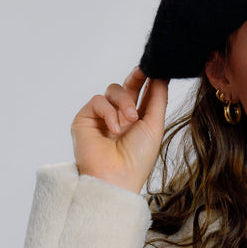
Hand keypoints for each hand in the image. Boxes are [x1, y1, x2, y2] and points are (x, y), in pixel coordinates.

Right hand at [71, 67, 167, 192]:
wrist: (116, 178)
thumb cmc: (138, 159)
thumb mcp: (154, 125)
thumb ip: (158, 99)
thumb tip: (162, 75)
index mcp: (136, 121)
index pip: (141, 94)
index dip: (148, 80)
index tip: (156, 68)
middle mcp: (118, 117)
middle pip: (126, 87)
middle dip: (136, 77)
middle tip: (144, 70)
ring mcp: (101, 118)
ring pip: (113, 90)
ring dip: (124, 102)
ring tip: (130, 120)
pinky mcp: (85, 119)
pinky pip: (98, 101)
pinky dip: (108, 112)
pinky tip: (114, 130)